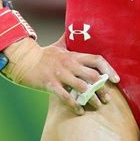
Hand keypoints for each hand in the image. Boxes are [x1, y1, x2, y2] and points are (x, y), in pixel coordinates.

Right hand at [2, 37, 119, 115]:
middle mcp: (70, 64)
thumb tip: (74, 28)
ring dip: (92, 98)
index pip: (96, 59)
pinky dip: (75, 105)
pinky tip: (80, 111)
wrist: (23, 59)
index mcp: (73, 55)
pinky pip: (66, 97)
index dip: (108, 69)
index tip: (115, 79)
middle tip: (108, 98)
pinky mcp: (50, 84)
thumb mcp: (58, 45)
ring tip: (97, 106)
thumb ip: (68, 39)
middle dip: (102, 88)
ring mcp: (60, 74)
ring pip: (82, 88)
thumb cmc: (43, 54)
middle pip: (92, 75)